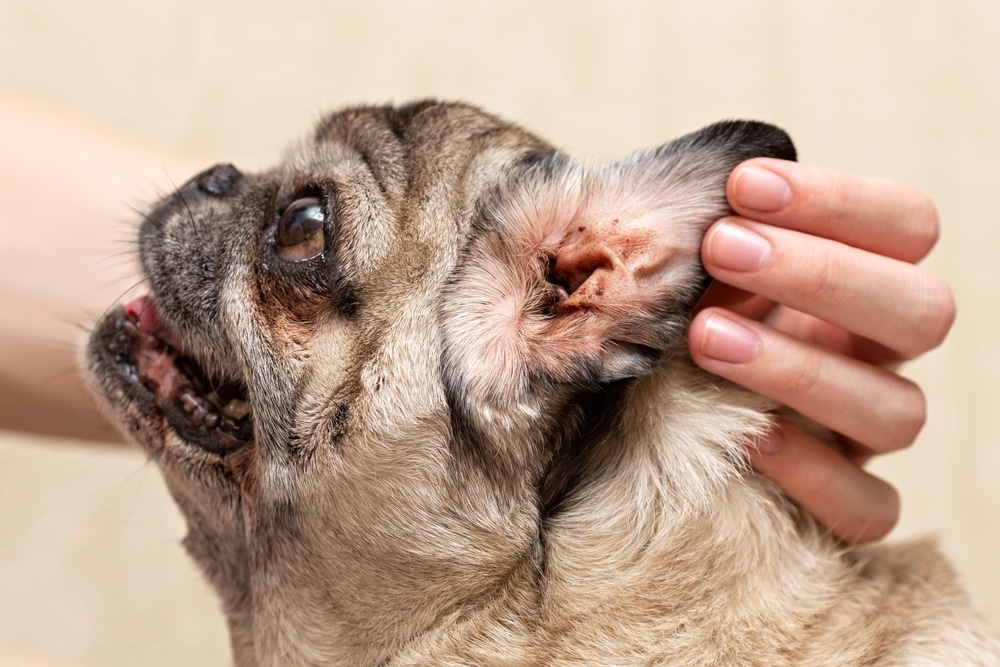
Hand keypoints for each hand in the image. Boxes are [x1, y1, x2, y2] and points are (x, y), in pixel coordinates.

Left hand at [687, 159, 954, 542]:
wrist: (642, 425)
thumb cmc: (674, 319)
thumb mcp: (691, 270)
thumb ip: (708, 234)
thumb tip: (695, 189)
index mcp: (863, 282)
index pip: (908, 226)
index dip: (839, 200)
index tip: (743, 185)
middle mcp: (880, 355)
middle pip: (923, 311)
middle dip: (823, 274)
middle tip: (719, 248)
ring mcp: (868, 433)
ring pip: (898, 412)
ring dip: (802, 367)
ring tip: (705, 335)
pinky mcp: (847, 506)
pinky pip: (869, 509)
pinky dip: (815, 473)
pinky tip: (748, 437)